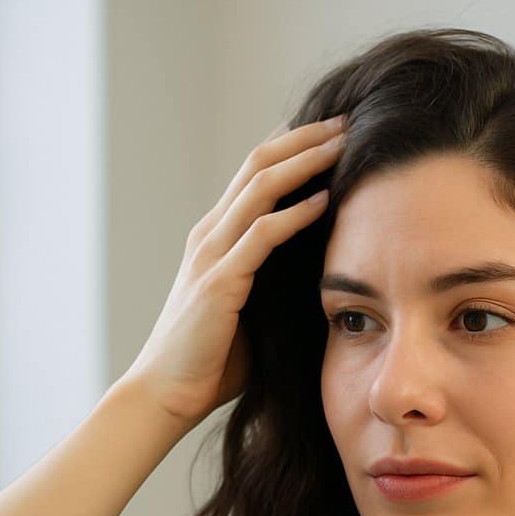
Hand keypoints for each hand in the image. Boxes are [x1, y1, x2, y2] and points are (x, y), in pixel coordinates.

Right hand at [119, 116, 345, 427]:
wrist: (167, 393)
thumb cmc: (213, 359)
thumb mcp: (253, 308)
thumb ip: (277, 282)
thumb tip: (325, 274)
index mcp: (218, 236)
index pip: (256, 172)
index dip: (294, 146)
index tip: (336, 133)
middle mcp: (211, 234)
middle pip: (259, 163)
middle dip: (305, 138)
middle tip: (347, 121)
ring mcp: (212, 253)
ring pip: (261, 187)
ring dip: (305, 162)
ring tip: (343, 145)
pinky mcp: (220, 281)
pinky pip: (262, 235)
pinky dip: (295, 214)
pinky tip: (326, 200)